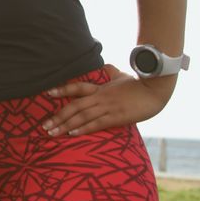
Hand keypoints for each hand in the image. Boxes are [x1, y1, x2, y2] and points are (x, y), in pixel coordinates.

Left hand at [40, 64, 174, 136]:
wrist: (155, 90)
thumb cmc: (139, 84)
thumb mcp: (122, 76)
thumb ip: (112, 73)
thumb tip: (107, 66)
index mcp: (100, 88)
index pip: (77, 87)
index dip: (62, 90)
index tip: (47, 93)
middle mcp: (100, 97)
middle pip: (74, 106)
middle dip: (57, 116)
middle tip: (44, 126)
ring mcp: (107, 107)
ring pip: (81, 116)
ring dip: (65, 125)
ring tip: (52, 132)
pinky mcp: (116, 117)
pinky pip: (96, 123)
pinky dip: (83, 128)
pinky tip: (72, 133)